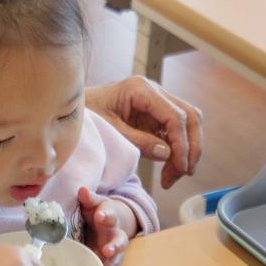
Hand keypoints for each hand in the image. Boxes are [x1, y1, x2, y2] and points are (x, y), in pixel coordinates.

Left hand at [77, 187, 134, 265]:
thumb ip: (88, 198)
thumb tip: (81, 190)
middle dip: (114, 245)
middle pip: (119, 239)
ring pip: (117, 255)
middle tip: (107, 250)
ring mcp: (113, 246)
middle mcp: (114, 232)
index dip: (105, 215)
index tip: (99, 216)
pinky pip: (110, 265)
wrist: (110, 219)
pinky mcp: (109, 258)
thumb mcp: (93, 202)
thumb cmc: (97, 210)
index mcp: (109, 215)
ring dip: (112, 261)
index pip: (109, 214)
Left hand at [86, 76, 202, 188]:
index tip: (179, 167)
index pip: (175, 115)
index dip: (182, 143)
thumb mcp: (109, 130)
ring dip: (187, 150)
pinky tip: (168, 169)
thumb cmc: (87, 114)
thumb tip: (167, 154)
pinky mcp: (155, 114)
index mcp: (141, 89)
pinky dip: (177, 150)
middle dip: (190, 147)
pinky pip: (176, 131)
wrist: (74, 108)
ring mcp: (157, 101)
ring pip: (189, 123)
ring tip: (173, 176)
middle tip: (181, 174)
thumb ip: (137, 141)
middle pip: (190, 117)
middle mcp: (154, 91)